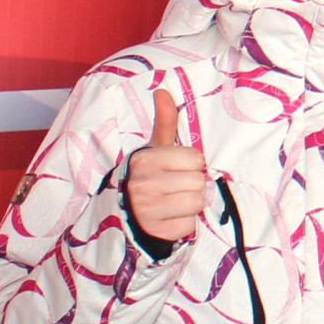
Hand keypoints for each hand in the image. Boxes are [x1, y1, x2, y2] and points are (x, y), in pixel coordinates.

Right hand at [127, 91, 209, 242]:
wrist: (126, 212)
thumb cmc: (149, 175)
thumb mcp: (154, 149)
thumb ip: (164, 122)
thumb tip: (163, 91)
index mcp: (146, 160)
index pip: (195, 158)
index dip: (191, 164)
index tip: (178, 168)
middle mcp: (144, 185)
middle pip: (198, 182)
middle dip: (193, 185)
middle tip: (177, 187)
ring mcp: (148, 211)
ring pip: (196, 204)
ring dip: (191, 205)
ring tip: (175, 203)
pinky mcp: (154, 232)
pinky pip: (188, 226)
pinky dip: (183, 224)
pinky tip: (170, 219)